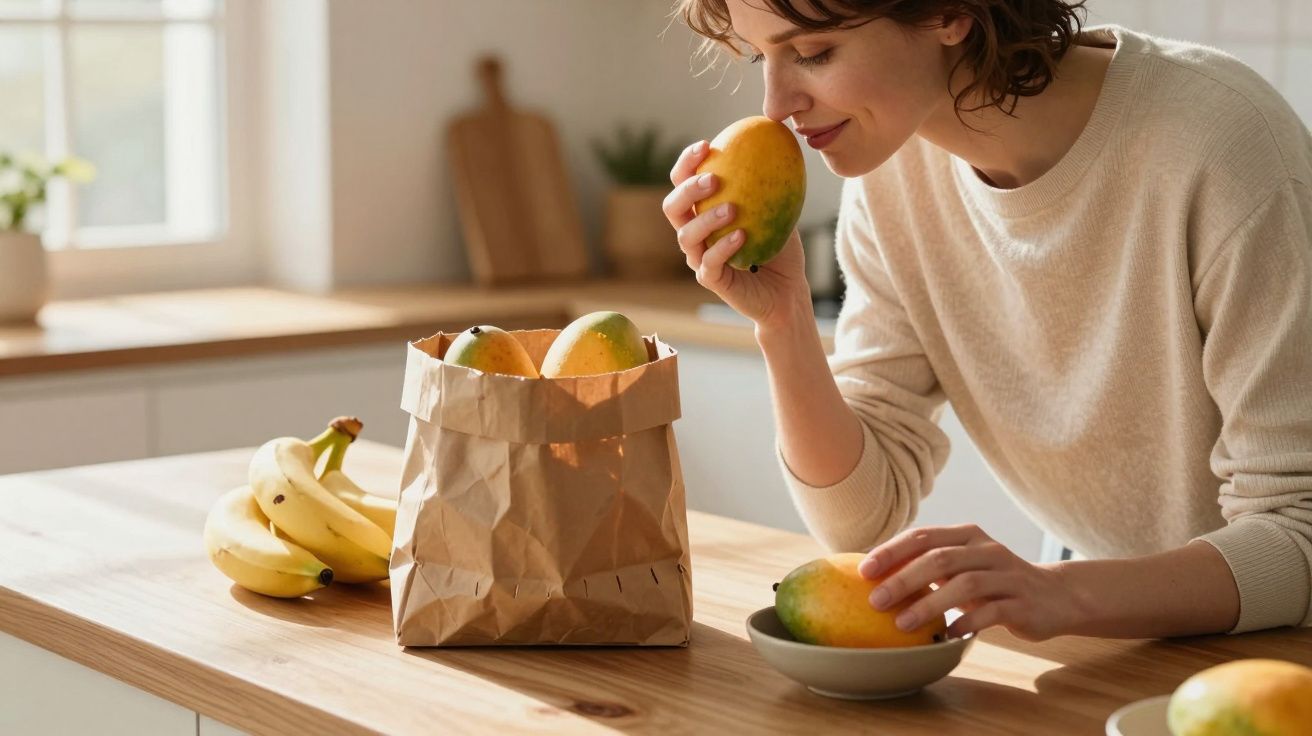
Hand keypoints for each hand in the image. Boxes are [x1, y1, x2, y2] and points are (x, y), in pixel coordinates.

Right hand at [662, 140, 810, 329]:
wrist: (788, 290)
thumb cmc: (780, 246)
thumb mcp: (780, 207)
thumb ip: (772, 178)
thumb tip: (778, 136)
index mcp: (703, 211)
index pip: (682, 182)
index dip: (687, 163)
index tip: (706, 145)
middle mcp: (695, 233)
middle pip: (672, 207)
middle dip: (687, 190)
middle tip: (713, 179)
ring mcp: (699, 258)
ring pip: (686, 236)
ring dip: (706, 219)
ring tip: (732, 209)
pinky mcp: (711, 280)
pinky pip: (708, 263)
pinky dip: (722, 247)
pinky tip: (742, 236)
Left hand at [858, 524, 1078, 641]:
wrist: (1055, 597)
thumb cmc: (994, 583)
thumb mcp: (962, 567)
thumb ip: (928, 566)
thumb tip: (875, 577)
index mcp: (967, 536)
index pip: (923, 536)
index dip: (892, 551)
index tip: (864, 571)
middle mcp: (988, 550)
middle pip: (940, 558)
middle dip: (903, 579)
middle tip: (875, 601)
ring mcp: (1008, 576)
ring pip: (965, 584)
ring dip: (930, 604)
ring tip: (902, 624)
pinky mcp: (1023, 603)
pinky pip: (991, 612)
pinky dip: (966, 622)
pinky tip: (945, 635)